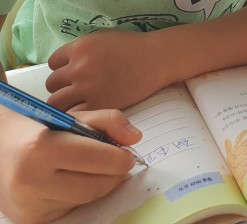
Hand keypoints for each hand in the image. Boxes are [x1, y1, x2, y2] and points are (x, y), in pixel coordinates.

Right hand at [0, 107, 140, 222]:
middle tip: (119, 164)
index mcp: (40, 147)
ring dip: (98, 186)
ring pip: (84, 201)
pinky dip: (79, 196)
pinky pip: (69, 210)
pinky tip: (72, 181)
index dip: (120, 158)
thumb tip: (135, 138)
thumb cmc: (40, 129)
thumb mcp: (72, 116)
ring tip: (93, 170)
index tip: (128, 155)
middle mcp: (29, 180)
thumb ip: (108, 120)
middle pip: (94, 187)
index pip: (97, 159)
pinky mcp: (29, 220)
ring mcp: (27, 205)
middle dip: (113, 175)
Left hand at [46, 30, 165, 110]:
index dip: (62, 68)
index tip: (72, 73)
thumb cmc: (133, 47)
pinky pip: (73, 114)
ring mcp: (88, 87)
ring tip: (79, 100)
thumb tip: (62, 64)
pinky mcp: (99, 103)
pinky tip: (87, 108)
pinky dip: (77, 113)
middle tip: (76, 88)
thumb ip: (80, 49)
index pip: (53, 63)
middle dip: (62, 86)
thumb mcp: (102, 38)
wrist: (157, 59)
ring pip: (57, 101)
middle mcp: (80, 66)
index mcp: (80, 47)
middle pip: (52, 83)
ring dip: (65, 102)